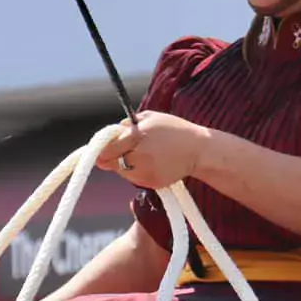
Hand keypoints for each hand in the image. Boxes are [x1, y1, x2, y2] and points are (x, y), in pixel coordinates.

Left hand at [96, 111, 212, 189]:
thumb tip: (110, 135)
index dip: (101, 148)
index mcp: (137, 136)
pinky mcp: (152, 183)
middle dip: (111, 156)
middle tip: (121, 150)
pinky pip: (134, 178)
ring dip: (124, 164)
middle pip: (110, 162)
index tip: (101, 147)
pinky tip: (151, 162)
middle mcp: (139, 156)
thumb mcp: (150, 117)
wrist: (198, 150)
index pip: (107, 148)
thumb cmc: (174, 129)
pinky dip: (137, 172)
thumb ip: (126, 124)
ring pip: (121, 171)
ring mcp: (145, 172)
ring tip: (143, 154)